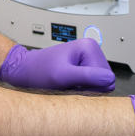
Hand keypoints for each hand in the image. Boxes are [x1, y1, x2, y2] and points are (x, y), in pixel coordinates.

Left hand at [0, 40, 115, 91]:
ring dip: (83, 89)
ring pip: (98, 85)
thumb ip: (87, 77)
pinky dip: (79, 88)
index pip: (107, 77)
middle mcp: (90, 51)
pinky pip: (90, 85)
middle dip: (87, 87)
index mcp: (89, 47)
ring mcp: (87, 59)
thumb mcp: (62, 76)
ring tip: (66, 83)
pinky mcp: (82, 67)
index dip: (91, 86)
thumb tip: (110, 80)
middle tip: (68, 84)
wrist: (24, 70)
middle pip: (104, 81)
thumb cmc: (38, 71)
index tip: (73, 83)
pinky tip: (67, 84)